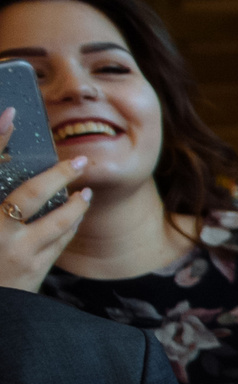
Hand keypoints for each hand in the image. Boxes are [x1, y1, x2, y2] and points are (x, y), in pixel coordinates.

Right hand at [0, 133, 88, 291]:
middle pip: (30, 194)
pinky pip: (60, 242)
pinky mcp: (34, 269)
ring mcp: (16, 252)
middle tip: (77, 161)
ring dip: (74, 205)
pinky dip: (69, 226)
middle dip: (57, 174)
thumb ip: (1, 202)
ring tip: (84, 193)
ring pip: (55, 221)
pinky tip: (75, 217)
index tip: (11, 114)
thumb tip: (15, 173)